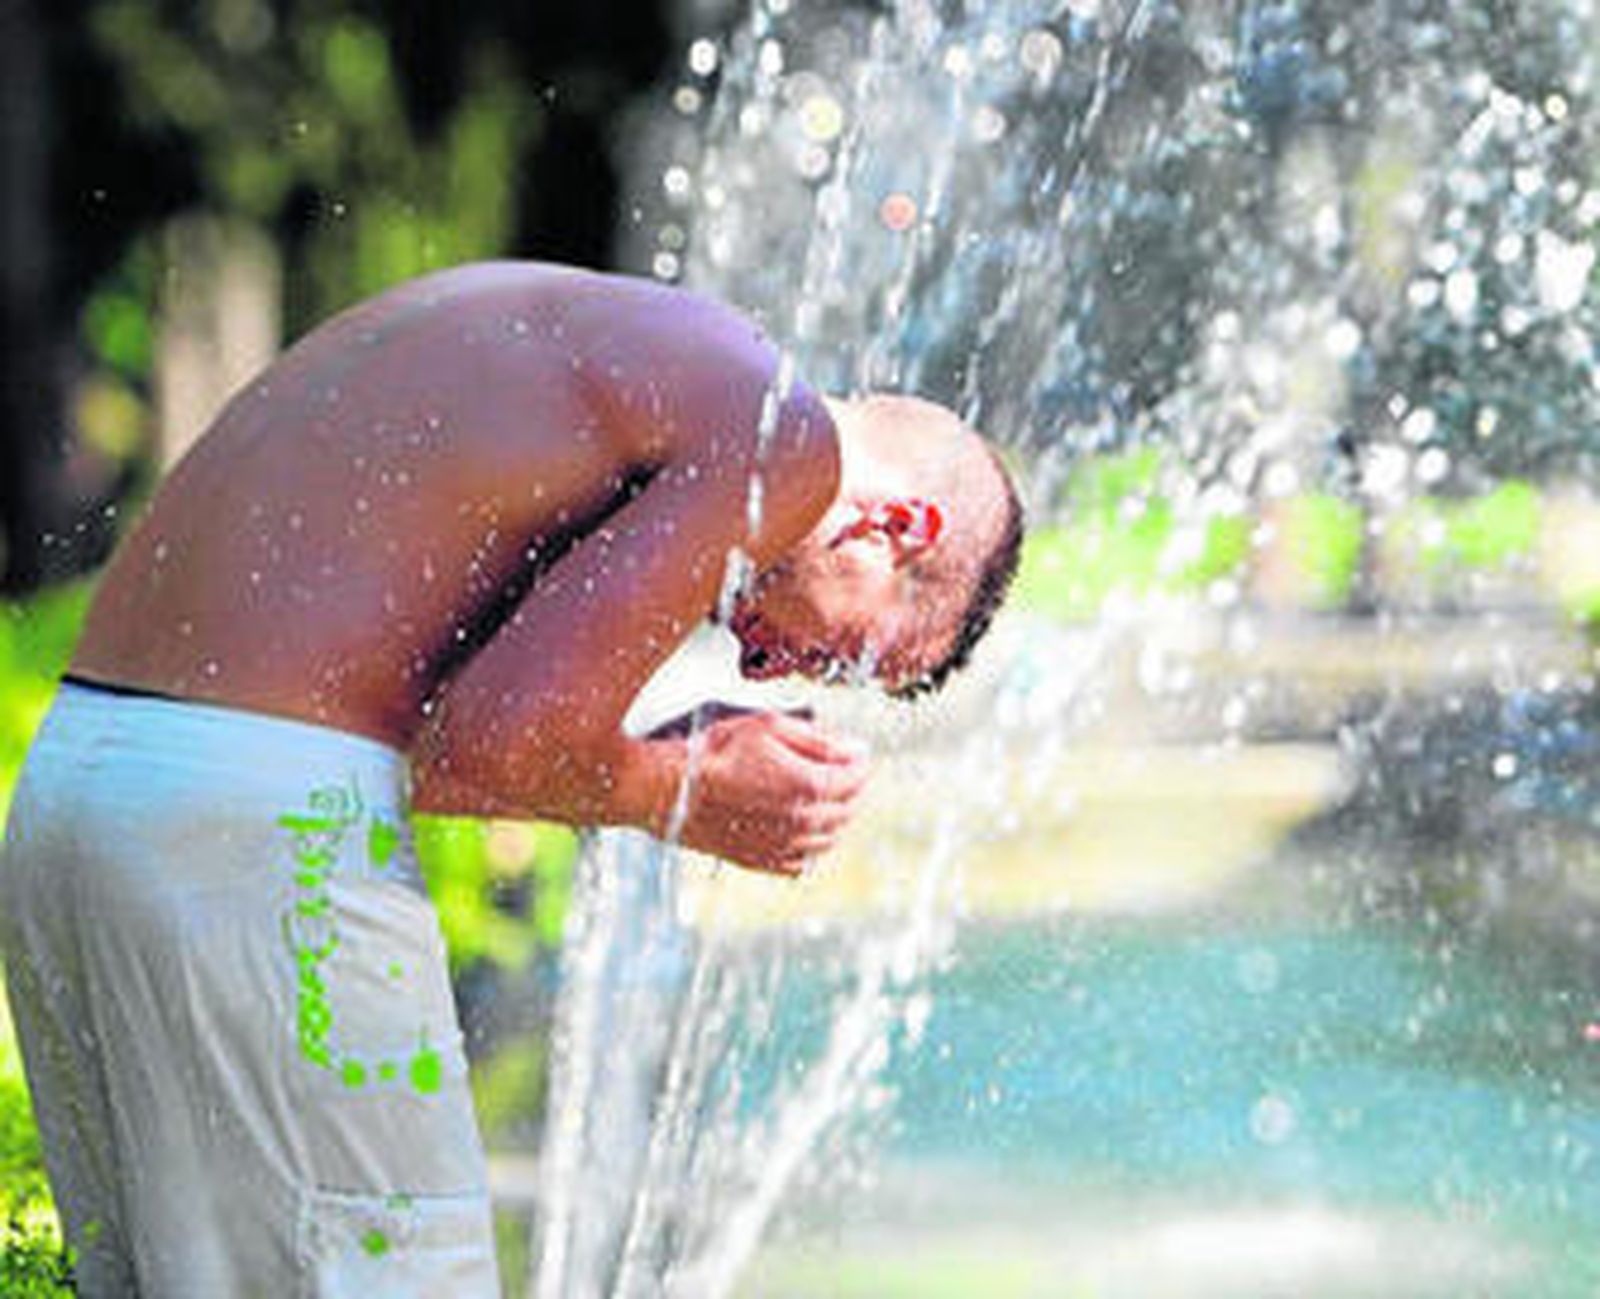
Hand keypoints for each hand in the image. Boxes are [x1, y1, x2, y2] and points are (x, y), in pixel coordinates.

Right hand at [662, 709, 869, 875]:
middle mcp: (802, 823)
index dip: (860, 762)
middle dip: (850, 788)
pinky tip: (798, 827)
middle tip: (840, 770)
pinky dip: (809, 845)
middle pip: (848, 810)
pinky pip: (802, 861)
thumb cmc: (712, 752)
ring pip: (829, 838)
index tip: (855, 752)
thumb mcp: (768, 726)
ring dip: (833, 816)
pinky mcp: (761, 862)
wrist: (666, 790)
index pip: (856, 778)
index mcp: (809, 786)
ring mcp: (783, 847)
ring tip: (820, 796)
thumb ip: (818, 740)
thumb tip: (855, 750)